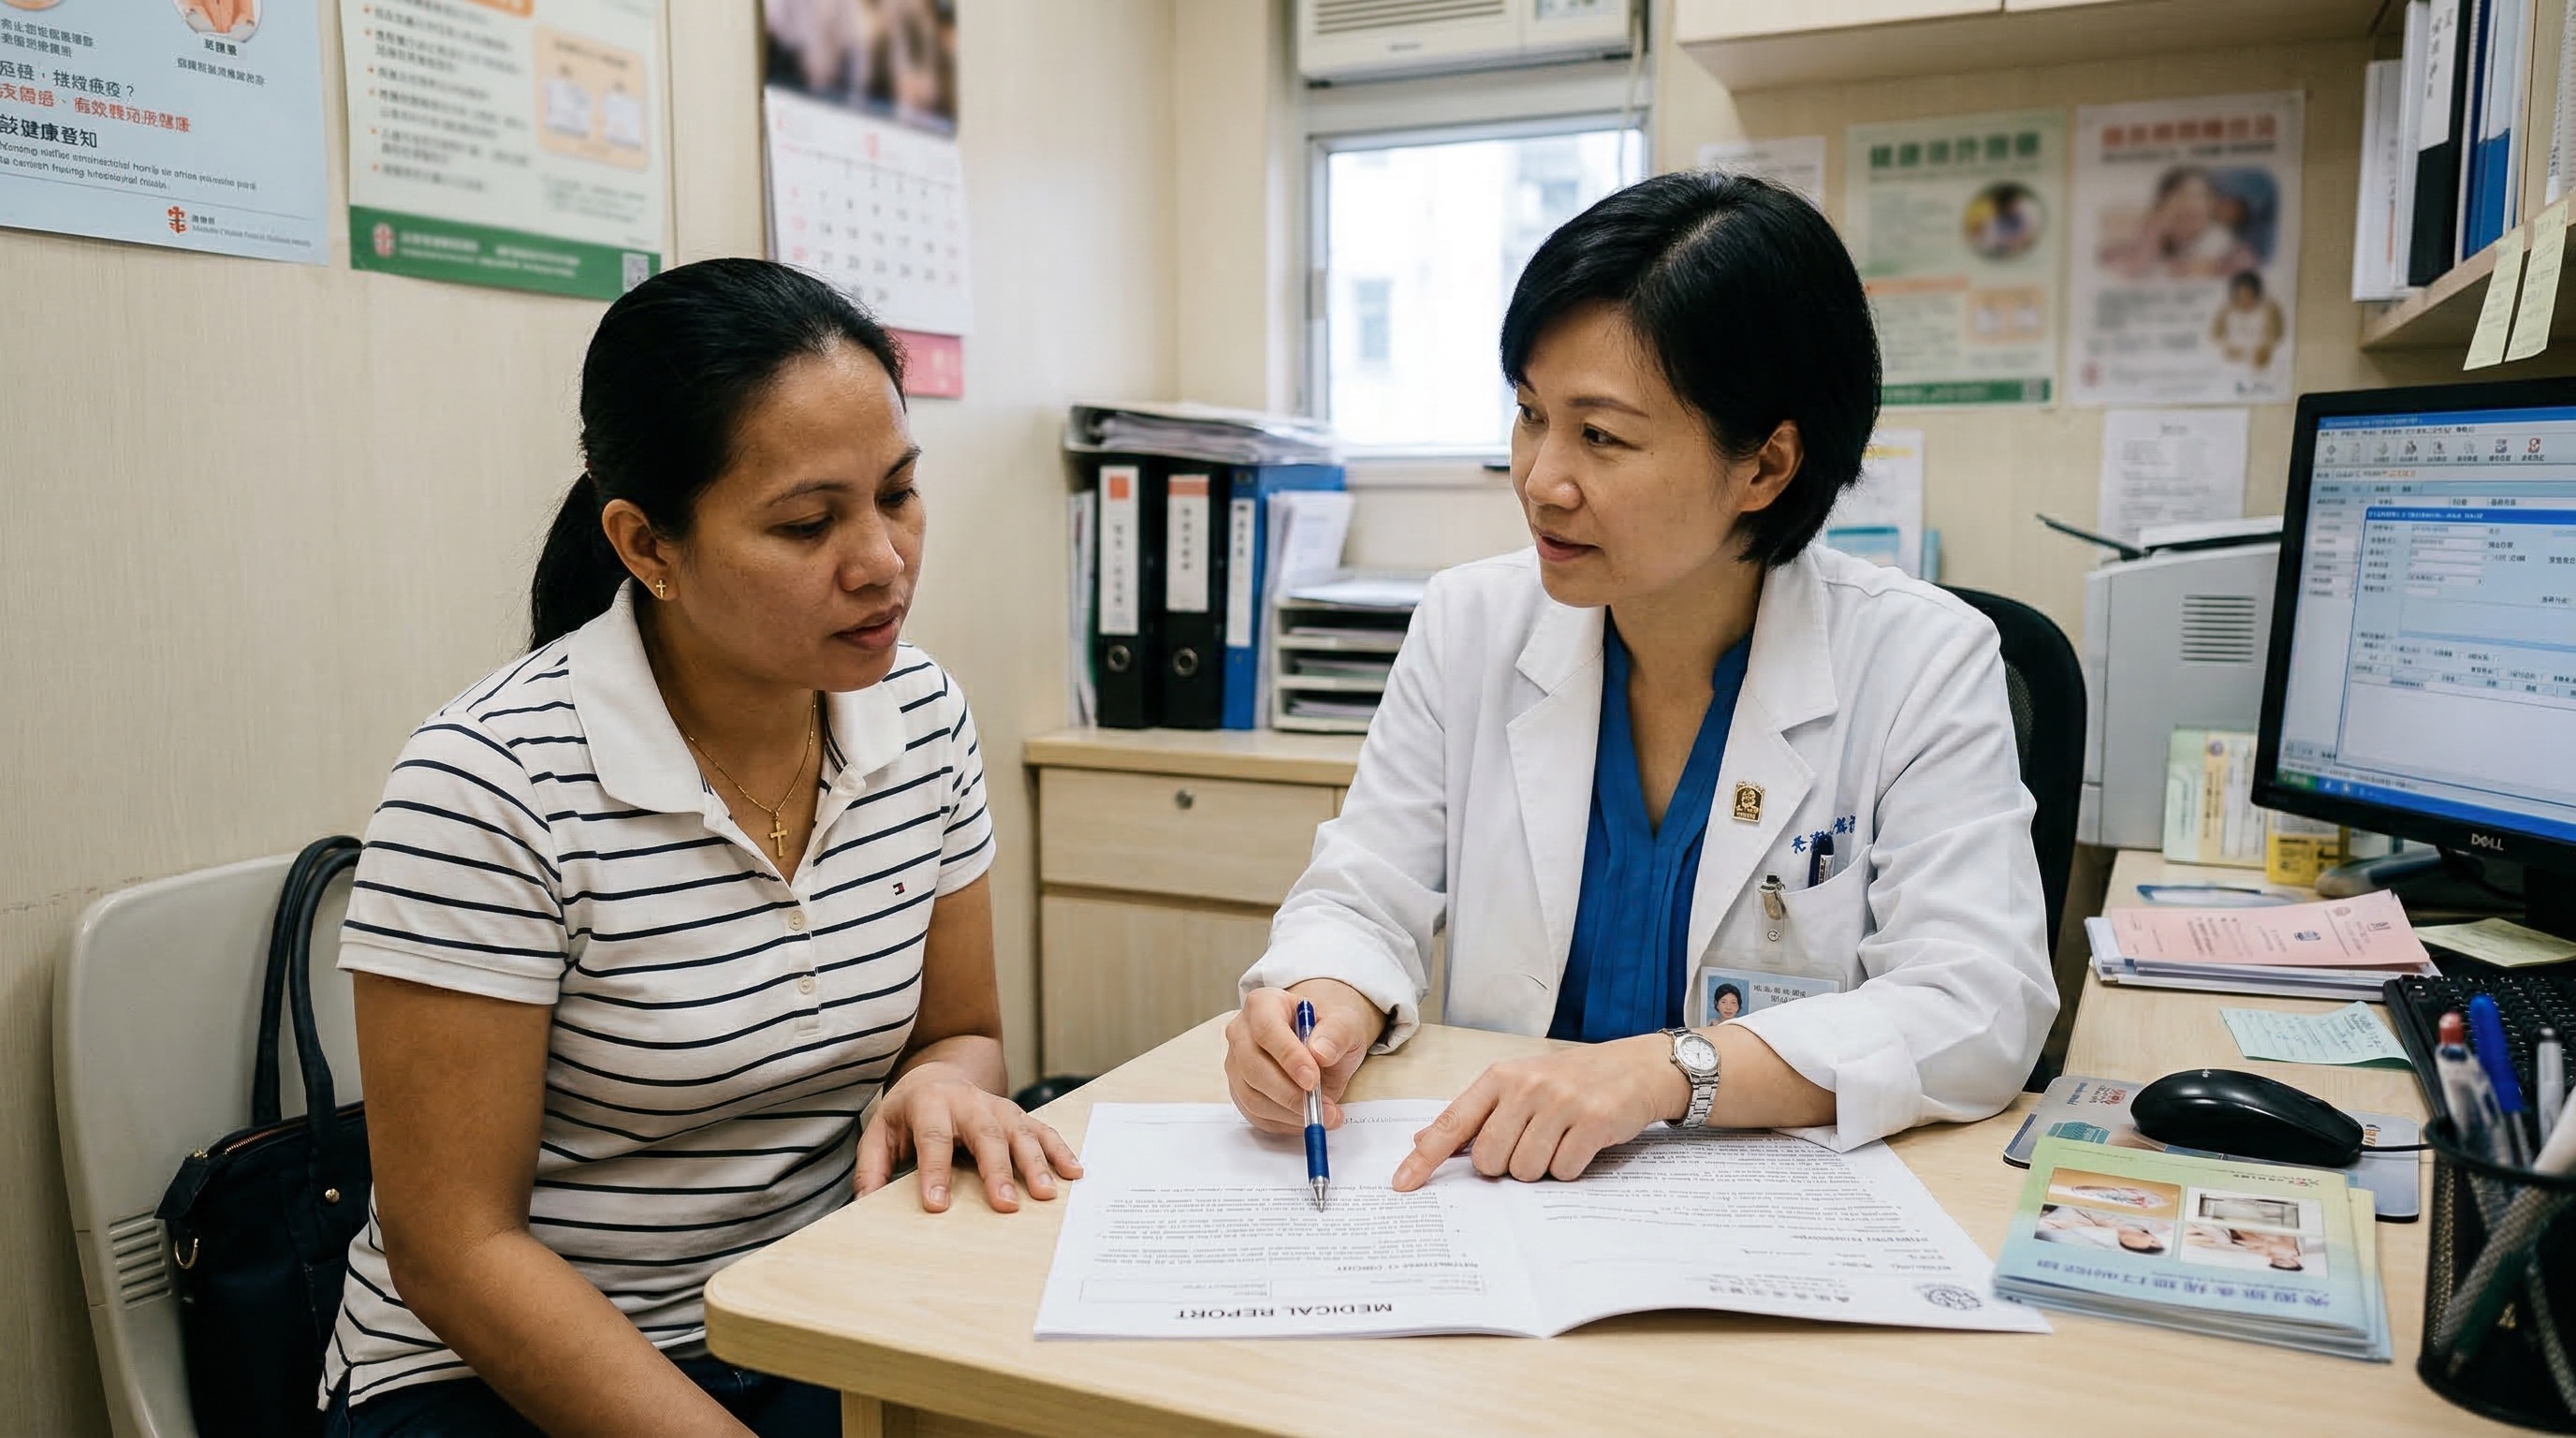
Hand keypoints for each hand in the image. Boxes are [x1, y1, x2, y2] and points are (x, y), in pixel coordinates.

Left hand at [856, 1061, 1081, 1212]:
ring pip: (1020, 1133)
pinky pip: (1043, 1132)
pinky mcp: (1019, 1116)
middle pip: (985, 1135)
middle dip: (996, 1171)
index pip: (932, 1140)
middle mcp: (968, 1102)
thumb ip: (873, 1168)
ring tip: (1046, 1194)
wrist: (938, 1076)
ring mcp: (998, 1107)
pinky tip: (1074, 1172)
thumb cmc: (908, 1114)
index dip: (934, 1172)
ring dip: (1035, 1163)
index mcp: (929, 1104)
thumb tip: (864, 1205)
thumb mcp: (880, 1133)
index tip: (937, 1206)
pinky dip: (1060, 1151)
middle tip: (1004, 1205)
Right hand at [1224, 980, 1379, 1134]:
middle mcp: (1241, 1032)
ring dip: (1289, 1113)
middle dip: (1289, 1093)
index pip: (1266, 1029)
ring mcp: (1236, 1064)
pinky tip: (1306, 1119)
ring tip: (1324, 1115)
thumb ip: (1336, 1034)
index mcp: (1263, 1004)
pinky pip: (1255, 1115)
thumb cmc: (1327, 1030)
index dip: (1288, 1057)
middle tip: (1323, 1107)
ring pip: (1252, 1096)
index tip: (1312, 1080)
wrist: (1320, 1044)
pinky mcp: (1240, 1091)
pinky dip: (1283, 1123)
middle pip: (1253, 1067)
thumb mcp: (1345, 1023)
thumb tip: (1320, 1053)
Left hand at [1390, 1035, 1684, 1189]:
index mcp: (1500, 1077)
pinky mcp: (1593, 1121)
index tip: (1402, 1184)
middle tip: (1530, 1145)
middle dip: (1506, 1166)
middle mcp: (1526, 1086)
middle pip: (1490, 1159)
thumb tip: (1424, 1138)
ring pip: (1526, 1170)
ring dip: (1541, 1168)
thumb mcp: (1519, 1085)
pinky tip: (1580, 1145)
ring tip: (1558, 1141)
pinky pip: (1563, 1171)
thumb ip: (1475, 1113)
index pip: (1452, 1122)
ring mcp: (1560, 1103)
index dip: (1425, 1158)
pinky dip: (1570, 1169)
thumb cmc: (1571, 1081)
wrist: (1636, 1068)